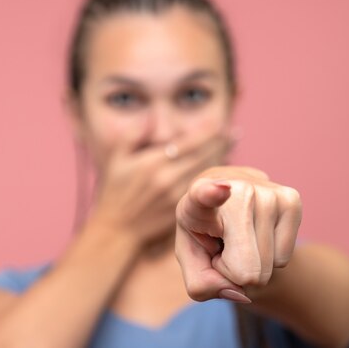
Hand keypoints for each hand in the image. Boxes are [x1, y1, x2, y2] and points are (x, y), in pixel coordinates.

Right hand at [91, 132, 230, 246]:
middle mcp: (166, 178)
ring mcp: (175, 195)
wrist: (117, 228)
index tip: (220, 125)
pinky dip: (211, 177)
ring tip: (230, 146)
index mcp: (152, 163)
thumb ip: (133, 136)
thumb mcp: (117, 160)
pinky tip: (220, 169)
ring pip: (204, 173)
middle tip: (233, 133)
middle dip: (219, 143)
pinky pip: (201, 188)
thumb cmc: (115, 191)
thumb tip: (151, 119)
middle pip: (201, 157)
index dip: (206, 134)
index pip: (187, 144)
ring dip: (219, 159)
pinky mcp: (180, 209)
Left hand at [174, 166, 301, 302]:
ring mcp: (268, 193)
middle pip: (246, 268)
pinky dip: (270, 257)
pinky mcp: (291, 200)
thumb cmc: (204, 234)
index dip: (211, 194)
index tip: (221, 189)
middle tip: (225, 245)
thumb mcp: (192, 261)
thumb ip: (202, 284)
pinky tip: (256, 233)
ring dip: (253, 262)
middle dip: (235, 270)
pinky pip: (283, 259)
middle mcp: (237, 190)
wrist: (226, 199)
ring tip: (239, 237)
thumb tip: (241, 291)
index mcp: (197, 199)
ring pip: (268, 266)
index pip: (204, 195)